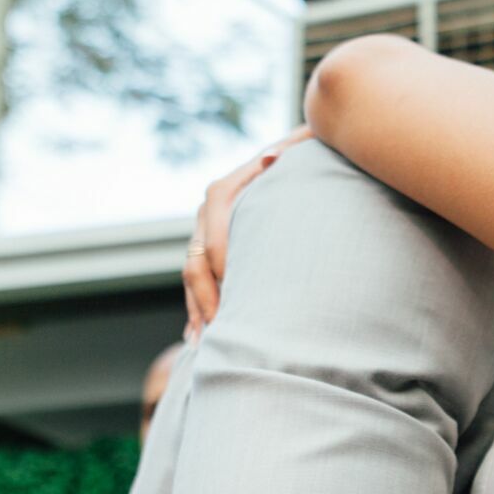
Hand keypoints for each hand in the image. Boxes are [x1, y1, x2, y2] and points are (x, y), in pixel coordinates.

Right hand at [183, 126, 313, 336]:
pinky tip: (196, 338)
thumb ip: (289, 150)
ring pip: (192, 275)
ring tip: (206, 343)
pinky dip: (196, 308)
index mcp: (224, 190)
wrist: (290, 161)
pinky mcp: (206, 246)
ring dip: (198, 310)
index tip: (238, 298)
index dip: (225, 267)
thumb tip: (272, 158)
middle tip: (220, 333)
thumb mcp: (298, 150)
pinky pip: (194, 282)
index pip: (215, 237)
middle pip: (197, 262)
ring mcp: (203, 229)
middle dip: (206, 299)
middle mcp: (207, 210)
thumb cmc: (302, 159)